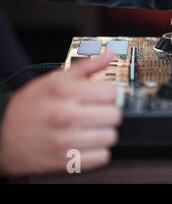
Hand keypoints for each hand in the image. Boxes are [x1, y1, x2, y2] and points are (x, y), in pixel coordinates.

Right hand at [0, 52, 121, 175]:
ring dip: (104, 133)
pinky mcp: (67, 162)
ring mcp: (66, 141)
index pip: (111, 92)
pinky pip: (102, 157)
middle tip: (96, 113)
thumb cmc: (29, 108)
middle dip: (108, 113)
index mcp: (64, 93)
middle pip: (114, 115)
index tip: (101, 97)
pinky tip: (87, 144)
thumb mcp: (53, 80)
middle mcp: (65, 116)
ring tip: (90, 129)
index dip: (108, 94)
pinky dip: (98, 152)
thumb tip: (109, 55)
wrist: (2, 138)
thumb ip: (86, 67)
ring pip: (110, 136)